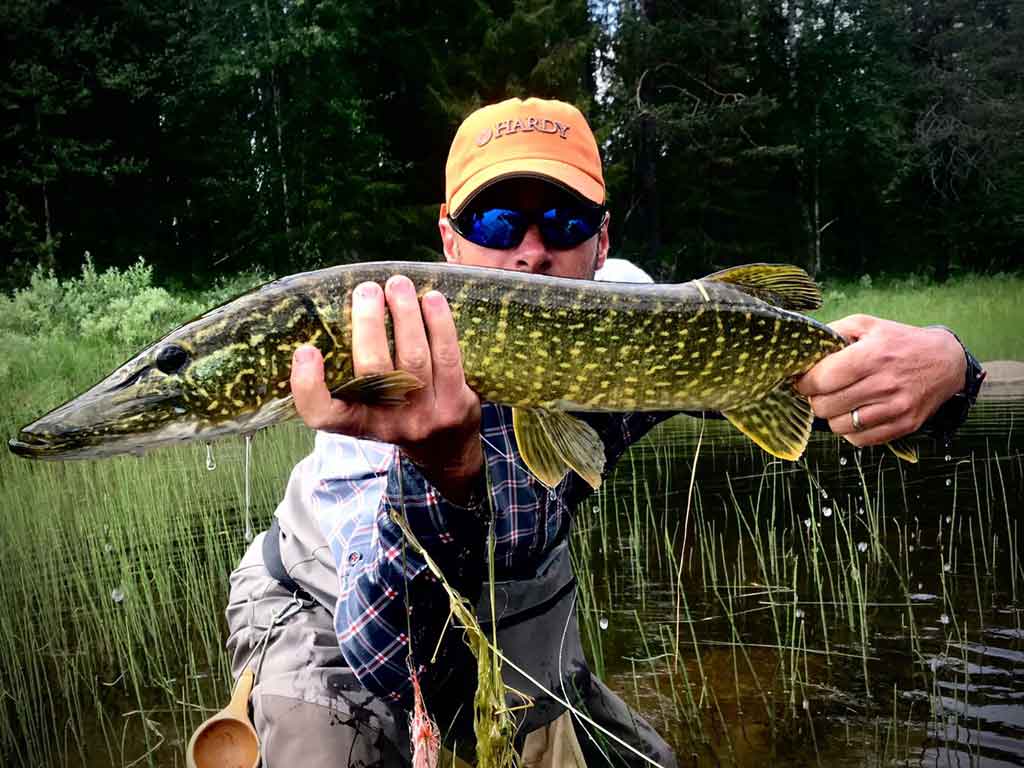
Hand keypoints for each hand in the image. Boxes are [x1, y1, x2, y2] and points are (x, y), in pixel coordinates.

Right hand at [290, 275, 482, 502]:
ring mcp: (423, 416)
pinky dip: (439, 324)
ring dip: (405, 314)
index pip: (322, 415)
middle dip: (368, 324)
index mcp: (356, 423)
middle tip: (366, 290)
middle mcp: (387, 423)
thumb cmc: (399, 415)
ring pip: (413, 358)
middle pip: (373, 370)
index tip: (306, 350)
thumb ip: (353, 375)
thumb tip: (348, 312)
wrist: (447, 452)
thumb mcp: (369, 409)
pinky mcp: (454, 405)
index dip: (308, 386)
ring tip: (397, 284)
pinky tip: (432, 300)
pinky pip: (447, 357)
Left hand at [795, 314, 965, 446]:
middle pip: (826, 406)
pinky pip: (860, 440)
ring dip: (832, 416)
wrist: (946, 361)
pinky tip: (854, 414)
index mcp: (872, 356)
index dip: (804, 383)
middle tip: (821, 391)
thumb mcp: (867, 324)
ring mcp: (895, 408)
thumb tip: (804, 349)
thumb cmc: (900, 342)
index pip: (821, 380)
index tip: (803, 381)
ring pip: (839, 426)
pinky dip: (850, 430)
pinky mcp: (903, 426)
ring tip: (838, 402)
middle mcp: (884, 384)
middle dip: (816, 399)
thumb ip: (833, 332)